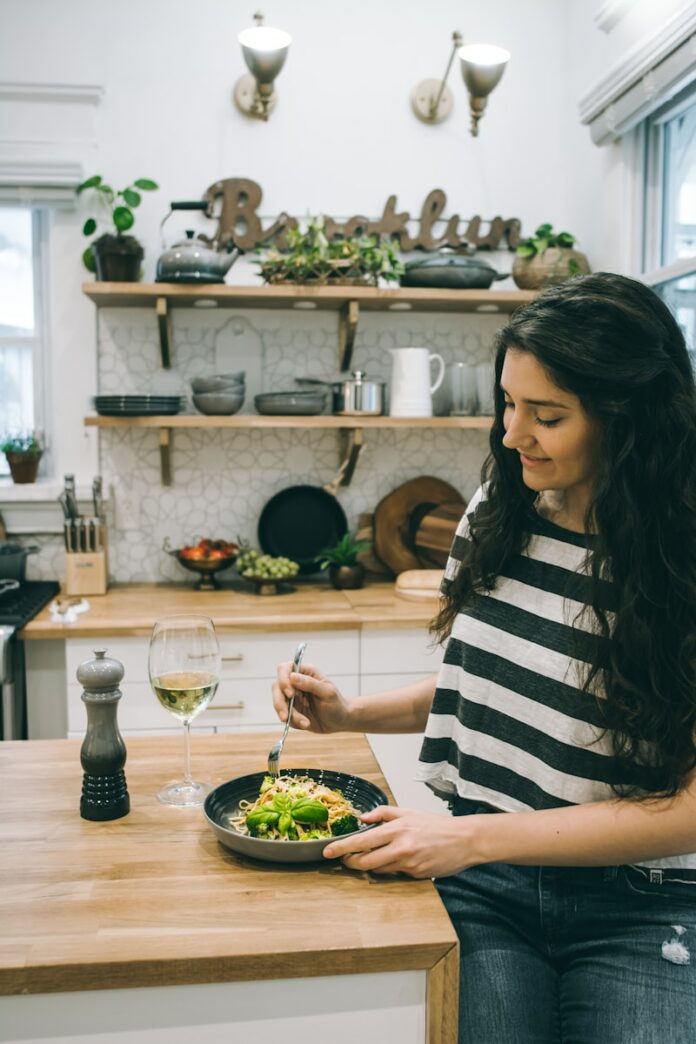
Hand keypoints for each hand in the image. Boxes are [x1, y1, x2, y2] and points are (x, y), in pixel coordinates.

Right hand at [272, 661, 351, 733]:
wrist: (340, 721)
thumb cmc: (337, 704)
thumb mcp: (327, 693)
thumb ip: (311, 684)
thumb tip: (292, 676)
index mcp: (305, 673)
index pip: (285, 669)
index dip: (283, 680)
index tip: (291, 694)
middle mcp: (295, 683)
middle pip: (277, 687)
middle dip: (280, 703)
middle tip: (286, 717)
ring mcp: (292, 698)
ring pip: (279, 703)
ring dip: (290, 716)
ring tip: (306, 723)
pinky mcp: (291, 710)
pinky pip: (285, 716)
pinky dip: (294, 722)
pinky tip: (306, 724)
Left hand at [323, 805, 479, 877]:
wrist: (464, 839)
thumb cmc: (436, 825)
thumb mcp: (409, 812)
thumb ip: (383, 813)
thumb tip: (362, 818)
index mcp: (396, 828)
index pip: (361, 841)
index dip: (341, 848)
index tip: (327, 852)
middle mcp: (400, 846)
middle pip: (364, 862)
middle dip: (350, 863)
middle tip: (345, 860)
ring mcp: (408, 863)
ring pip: (378, 870)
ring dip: (370, 866)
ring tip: (370, 858)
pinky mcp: (416, 875)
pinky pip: (394, 874)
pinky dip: (389, 869)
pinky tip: (395, 861)